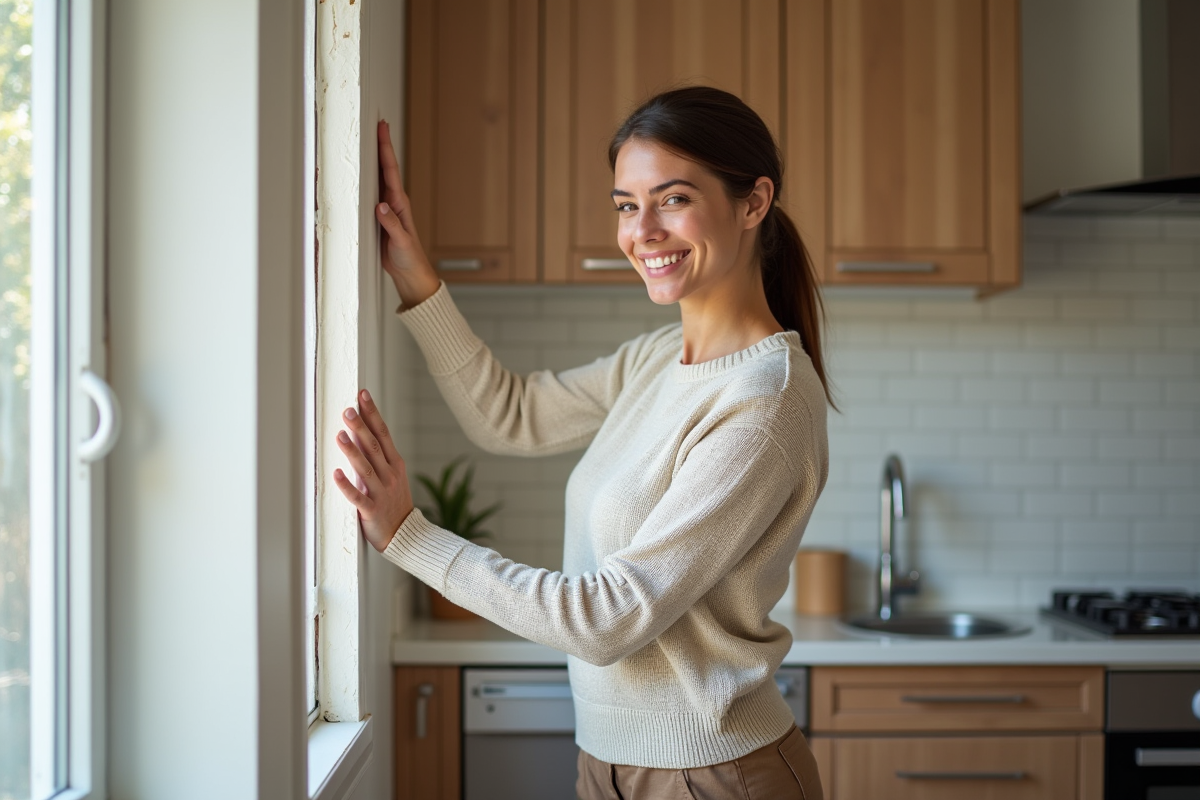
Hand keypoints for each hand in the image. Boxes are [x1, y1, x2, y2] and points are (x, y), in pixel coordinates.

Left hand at [333, 389, 414, 552]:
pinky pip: (357, 496)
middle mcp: (390, 475)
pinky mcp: (371, 511)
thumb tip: (360, 432)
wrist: (407, 535)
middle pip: (374, 447)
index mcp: (395, 465)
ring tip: (339, 435)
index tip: (362, 395)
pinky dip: (346, 486)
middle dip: (361, 428)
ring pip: (365, 469)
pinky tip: (336, 474)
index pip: (384, 433)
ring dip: (352, 452)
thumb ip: (378, 457)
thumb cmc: (395, 503)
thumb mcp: (393, 476)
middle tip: (347, 411)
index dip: (373, 414)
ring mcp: (381, 493)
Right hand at [376, 120, 439, 306]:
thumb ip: (391, 225)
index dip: (386, 148)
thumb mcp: (401, 242)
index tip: (382, 128)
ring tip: (367, 140)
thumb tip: (379, 206)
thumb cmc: (410, 258)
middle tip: (376, 123)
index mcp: (399, 203)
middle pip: (385, 167)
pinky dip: (364, 179)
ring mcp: (385, 208)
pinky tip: (358, 173)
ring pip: (377, 178)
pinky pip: (369, 193)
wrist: (410, 272)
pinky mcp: (378, 217)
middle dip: (380, 145)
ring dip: (372, 159)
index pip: (391, 170)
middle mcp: (392, 201)